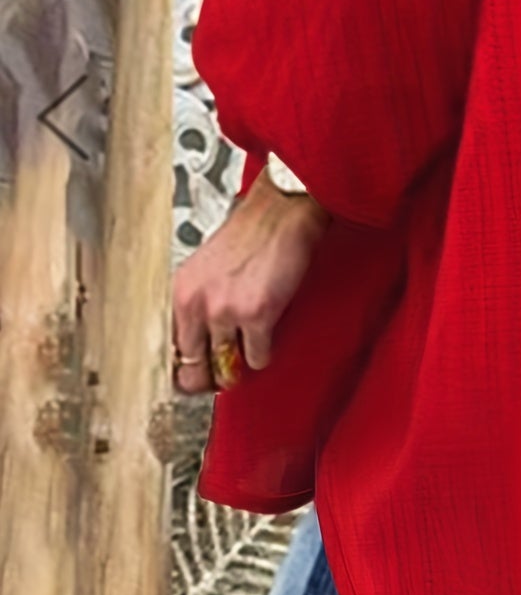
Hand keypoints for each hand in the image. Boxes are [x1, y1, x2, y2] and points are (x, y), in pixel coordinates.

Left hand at [172, 168, 331, 392]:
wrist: (280, 213)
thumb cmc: (250, 236)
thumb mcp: (205, 270)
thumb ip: (198, 305)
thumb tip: (199, 344)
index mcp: (180, 293)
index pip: (167, 351)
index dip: (181, 370)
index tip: (192, 377)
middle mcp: (196, 304)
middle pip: (192, 371)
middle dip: (208, 381)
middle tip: (221, 378)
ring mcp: (225, 312)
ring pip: (226, 369)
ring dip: (238, 368)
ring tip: (246, 355)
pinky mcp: (257, 315)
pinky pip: (257, 358)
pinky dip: (263, 355)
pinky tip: (267, 339)